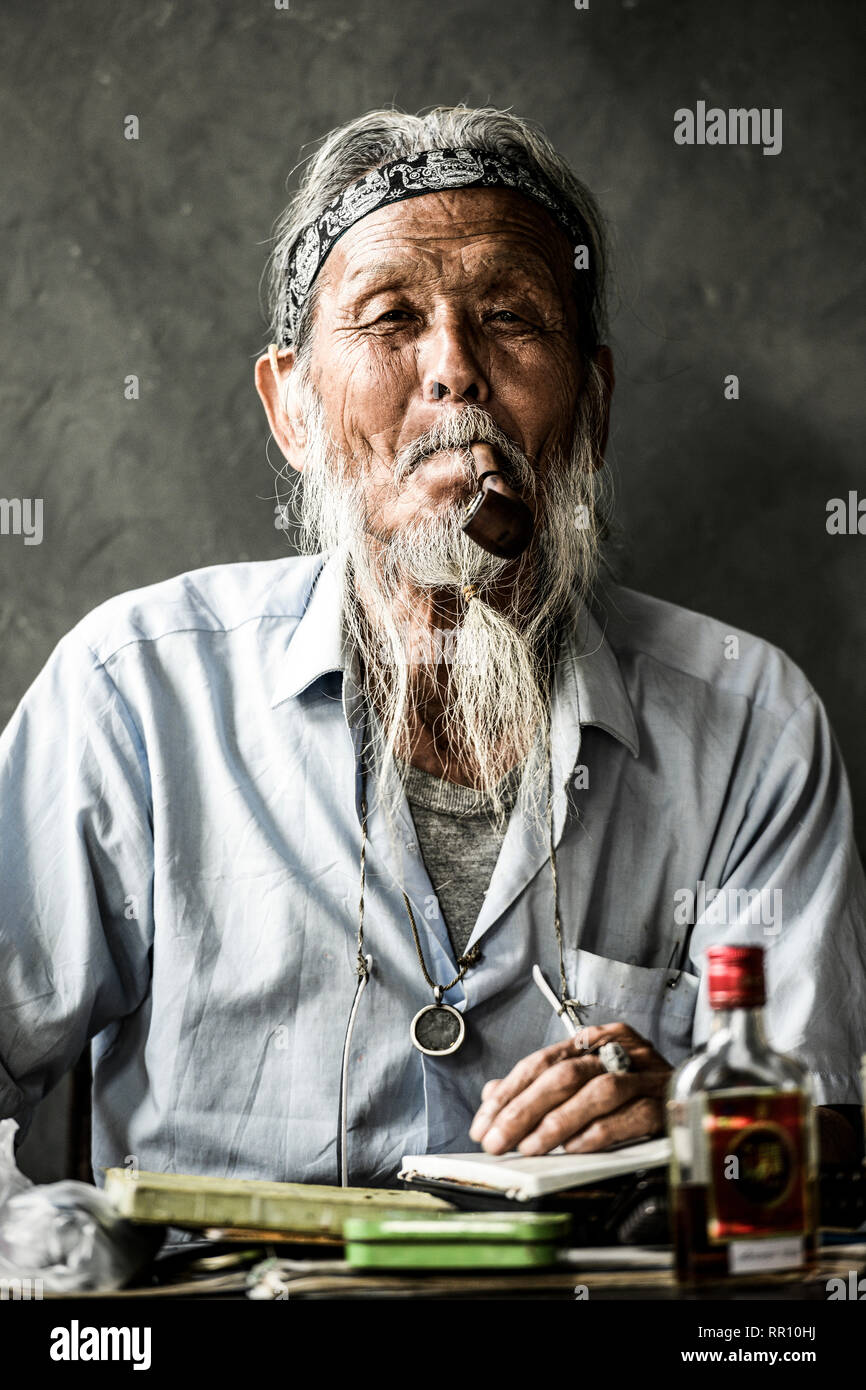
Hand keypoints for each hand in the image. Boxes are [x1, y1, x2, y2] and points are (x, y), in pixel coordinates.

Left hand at [469, 1023, 672, 1155]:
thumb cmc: (634, 1088)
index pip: (542, 1062)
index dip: (509, 1092)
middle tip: (497, 1140)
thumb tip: (493, 1094)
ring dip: (558, 1122)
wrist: (700, 1093)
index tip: (483, 1123)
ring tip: (530, 1147)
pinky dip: (599, 1133)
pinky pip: (630, 1117)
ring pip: (597, 1092)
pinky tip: (574, 1149)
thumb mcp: (585, 1078)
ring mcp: (645, 1077)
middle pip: (564, 1075)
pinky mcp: (665, 1105)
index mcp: (596, 1041)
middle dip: (523, 1109)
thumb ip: (540, 1085)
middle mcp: (619, 1053)